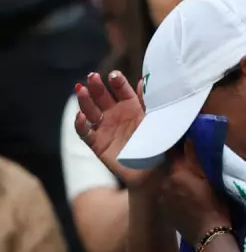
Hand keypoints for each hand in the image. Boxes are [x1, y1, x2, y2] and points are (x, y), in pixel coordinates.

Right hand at [75, 71, 148, 186]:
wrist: (155, 175)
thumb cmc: (159, 147)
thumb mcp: (157, 122)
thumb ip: (149, 103)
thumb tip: (144, 82)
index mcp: (132, 107)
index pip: (121, 90)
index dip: (116, 82)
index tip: (114, 76)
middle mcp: (116, 115)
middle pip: (102, 96)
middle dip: (97, 86)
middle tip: (93, 77)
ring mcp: (105, 128)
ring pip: (90, 110)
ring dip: (84, 100)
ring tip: (82, 90)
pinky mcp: (98, 144)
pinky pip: (84, 133)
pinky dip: (79, 124)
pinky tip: (81, 117)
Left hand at [160, 144, 230, 246]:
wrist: (210, 237)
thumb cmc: (216, 207)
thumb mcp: (211, 180)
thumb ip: (196, 158)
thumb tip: (188, 138)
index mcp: (176, 173)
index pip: (173, 152)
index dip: (179, 147)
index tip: (185, 144)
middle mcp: (164, 183)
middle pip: (170, 167)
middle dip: (179, 166)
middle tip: (192, 168)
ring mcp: (162, 198)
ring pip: (168, 182)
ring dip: (176, 181)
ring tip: (190, 186)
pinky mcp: (164, 211)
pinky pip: (167, 196)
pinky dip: (174, 194)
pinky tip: (186, 200)